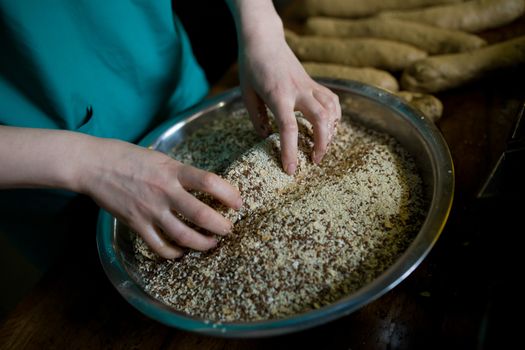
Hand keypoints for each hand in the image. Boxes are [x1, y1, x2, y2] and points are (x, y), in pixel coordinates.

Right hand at [80, 139, 241, 258]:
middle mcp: (164, 191)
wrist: (94, 165)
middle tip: (228, 229)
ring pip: (183, 236)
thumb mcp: (161, 157)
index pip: (209, 182)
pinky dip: (174, 253)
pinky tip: (182, 252)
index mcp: (173, 171)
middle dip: (221, 226)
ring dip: (203, 244)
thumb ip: (181, 172)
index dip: (229, 194)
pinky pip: (159, 246)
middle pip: (201, 214)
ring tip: (212, 243)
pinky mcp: (136, 224)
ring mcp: (150, 210)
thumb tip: (204, 186)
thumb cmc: (128, 156)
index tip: (239, 203)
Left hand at [231, 2, 340, 173]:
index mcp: (278, 95)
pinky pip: (332, 100)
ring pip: (331, 110)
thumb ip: (257, 118)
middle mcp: (298, 91)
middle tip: (315, 160)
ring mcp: (309, 85)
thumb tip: (267, 137)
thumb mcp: (247, 94)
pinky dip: (335, 116)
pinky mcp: (314, 82)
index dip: (291, 151)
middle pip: (321, 120)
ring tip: (322, 146)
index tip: (291, 169)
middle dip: (322, 144)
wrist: (264, 38)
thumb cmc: (251, 66)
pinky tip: (330, 126)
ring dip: (331, 132)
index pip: (289, 128)